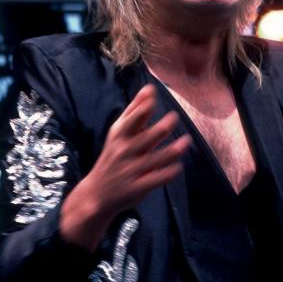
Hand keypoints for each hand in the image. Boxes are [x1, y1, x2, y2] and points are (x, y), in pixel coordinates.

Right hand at [61, 84, 187, 249]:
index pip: (131, 119)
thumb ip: (135, 112)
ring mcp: (129, 171)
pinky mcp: (136, 188)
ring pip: (154, 159)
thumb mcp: (118, 134)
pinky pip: (155, 179)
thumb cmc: (113, 156)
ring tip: (186, 141)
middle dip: (160, 128)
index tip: (154, 95)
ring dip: (171, 151)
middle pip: (144, 138)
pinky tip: (178, 167)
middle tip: (174, 116)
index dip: (142, 107)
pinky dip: (167, 173)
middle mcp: (123, 152)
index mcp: (119, 136)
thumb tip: (149, 88)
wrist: (96, 193)